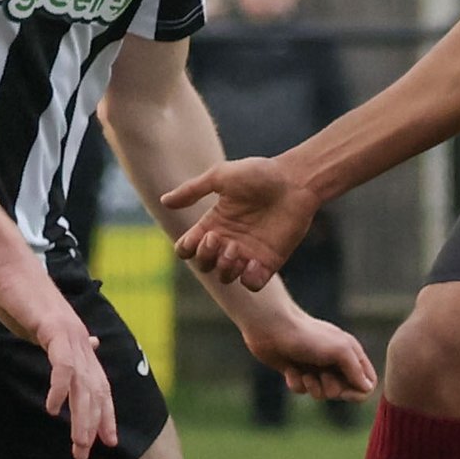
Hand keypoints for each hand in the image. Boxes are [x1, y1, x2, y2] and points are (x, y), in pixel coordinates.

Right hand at [0, 257, 116, 458]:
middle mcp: (81, 341)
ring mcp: (70, 334)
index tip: (105, 441)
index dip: (104, 414)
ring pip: (83, 384)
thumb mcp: (45, 327)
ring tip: (77, 442)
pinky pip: (62, 364)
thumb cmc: (21, 297)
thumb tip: (88, 348)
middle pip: (96, 390)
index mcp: (79, 344)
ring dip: (81, 416)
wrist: (8, 267)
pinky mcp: (53, 328)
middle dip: (94, 424)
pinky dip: (60, 388)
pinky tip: (54, 409)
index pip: (99, 386)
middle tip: (86, 453)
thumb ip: (62, 343)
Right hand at [162, 156, 319, 291]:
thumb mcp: (220, 176)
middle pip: (203, 265)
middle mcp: (228, 241)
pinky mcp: (269, 262)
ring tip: (235, 250)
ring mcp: (248, 253)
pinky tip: (253, 261)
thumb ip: (192, 190)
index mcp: (213, 223)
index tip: (197, 236)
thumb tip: (164, 201)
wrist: (295, 181)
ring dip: (224, 268)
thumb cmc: (258, 174)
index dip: (187, 248)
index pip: (189, 248)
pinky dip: (248, 279)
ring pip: (225, 277)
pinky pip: (251, 284)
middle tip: (218, 238)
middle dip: (205, 257)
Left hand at [241, 307, 376, 401]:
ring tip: (303, 372)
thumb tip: (367, 388)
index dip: (358, 391)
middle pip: (344, 392)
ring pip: (323, 393)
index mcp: (350, 353)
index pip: (367, 381)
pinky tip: (290, 370)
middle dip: (331, 389)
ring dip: (312, 387)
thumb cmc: (307, 336)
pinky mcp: (298, 372)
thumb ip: (356, 369)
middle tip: (321, 375)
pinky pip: (303, 390)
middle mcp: (336, 361)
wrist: (272, 328)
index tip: (344, 390)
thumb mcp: (339, 350)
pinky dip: (296, 383)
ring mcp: (317, 367)